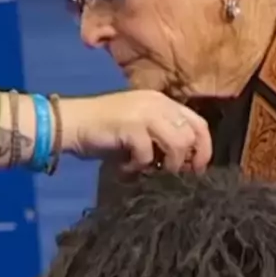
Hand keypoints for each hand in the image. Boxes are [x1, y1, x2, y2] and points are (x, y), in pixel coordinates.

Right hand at [62, 90, 212, 172]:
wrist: (71, 123)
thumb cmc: (105, 130)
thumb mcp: (140, 130)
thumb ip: (162, 138)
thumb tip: (186, 163)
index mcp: (163, 102)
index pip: (198, 123)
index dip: (204, 148)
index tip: (197, 169)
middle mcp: (157, 103)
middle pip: (192, 134)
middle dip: (189, 160)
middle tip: (176, 175)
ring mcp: (144, 112)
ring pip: (177, 143)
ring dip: (167, 165)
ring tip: (149, 171)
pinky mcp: (130, 125)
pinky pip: (147, 154)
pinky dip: (137, 167)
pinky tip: (125, 168)